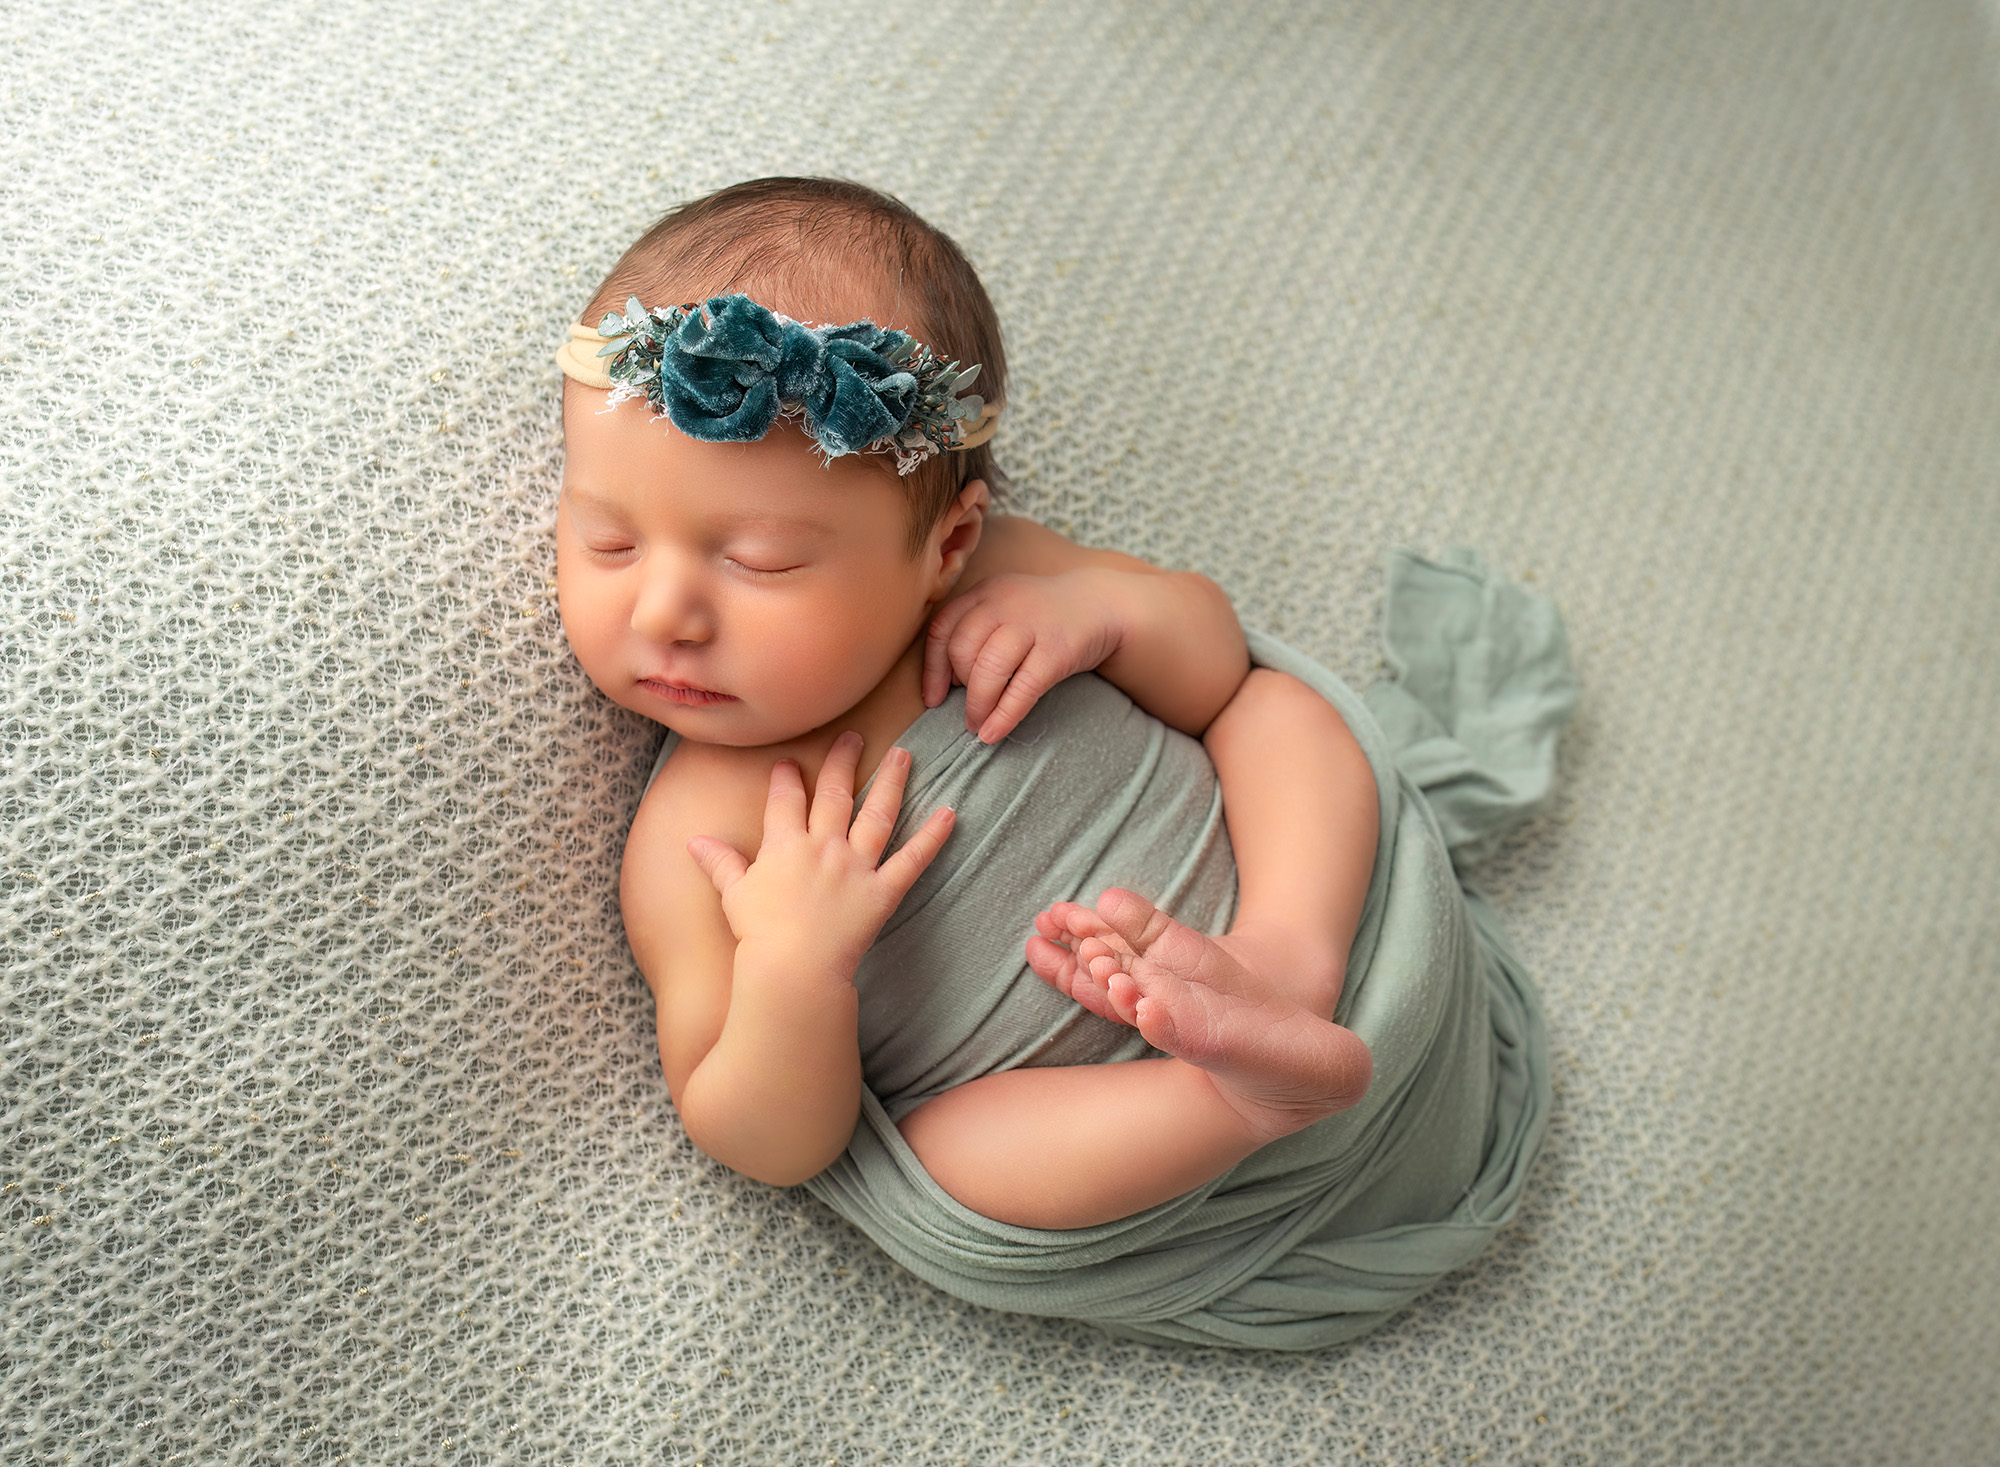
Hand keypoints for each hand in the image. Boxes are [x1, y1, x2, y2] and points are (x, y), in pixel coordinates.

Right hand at [686, 731, 954, 977]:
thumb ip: (720, 863)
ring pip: (878, 814)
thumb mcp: (733, 894)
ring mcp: (856, 866)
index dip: (788, 777)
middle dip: (843, 761)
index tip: (791, 762)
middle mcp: (824, 846)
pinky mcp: (882, 891)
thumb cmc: (757, 934)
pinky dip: (933, 837)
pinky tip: (951, 813)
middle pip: (835, 794)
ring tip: (904, 755)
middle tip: (853, 737)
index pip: (786, 799)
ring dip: (892, 782)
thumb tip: (694, 841)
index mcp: (785, 844)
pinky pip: (913, 860)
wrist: (791, 968)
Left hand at [922, 569, 1126, 742]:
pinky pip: (1022, 689)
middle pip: (962, 650)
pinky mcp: (1057, 650)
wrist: (1100, 605)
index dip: (932, 669)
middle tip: (968, 707)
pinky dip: (1004, 716)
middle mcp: (1003, 604)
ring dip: (977, 704)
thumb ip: (974, 631)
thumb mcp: (1004, 607)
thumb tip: (944, 682)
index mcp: (984, 593)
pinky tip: (993, 732)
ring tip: (978, 724)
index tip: (934, 697)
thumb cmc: (1042, 615)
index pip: (942, 630)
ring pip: (988, 669)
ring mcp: (1032, 625)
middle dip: (960, 687)